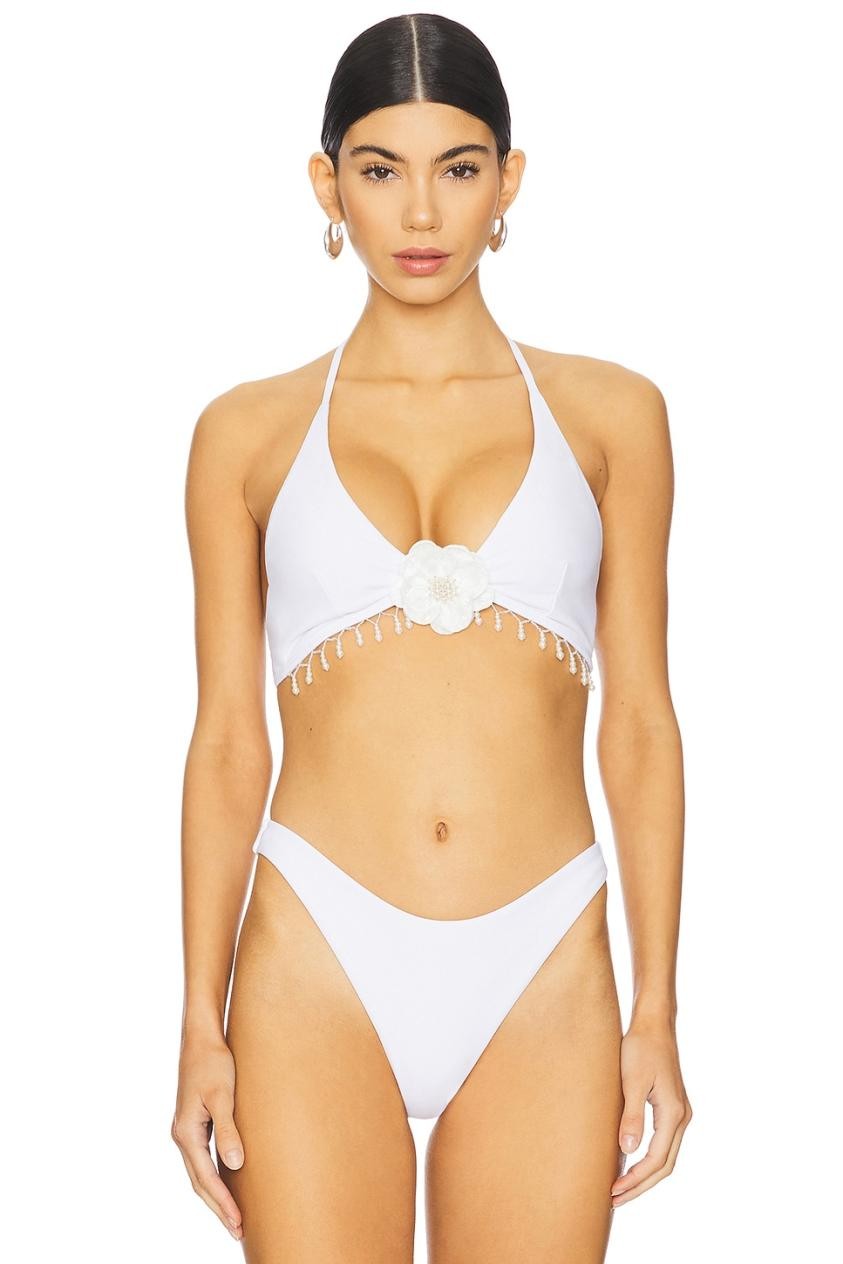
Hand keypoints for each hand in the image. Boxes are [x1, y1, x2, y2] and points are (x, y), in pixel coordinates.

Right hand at [171, 1030, 244, 1241]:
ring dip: (216, 1194)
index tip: (238, 1224)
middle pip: (199, 1182)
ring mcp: (188, 1129)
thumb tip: (234, 1166)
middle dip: (218, 1207)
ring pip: (200, 1172)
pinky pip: (204, 1158)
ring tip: (234, 1215)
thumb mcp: (223, 1096)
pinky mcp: (196, 1121)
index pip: (205, 1179)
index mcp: (186, 1133)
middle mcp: (183, 1135)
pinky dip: (215, 1175)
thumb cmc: (213, 1062)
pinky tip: (229, 1181)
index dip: (222, 1203)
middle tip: (239, 1231)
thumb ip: (228, 1130)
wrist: (202, 1036)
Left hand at [610, 1013, 691, 1206]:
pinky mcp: (671, 1107)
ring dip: (644, 1174)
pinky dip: (647, 1158)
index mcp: (674, 1113)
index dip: (636, 1180)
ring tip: (619, 1188)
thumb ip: (632, 1116)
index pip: (657, 1160)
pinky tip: (628, 1162)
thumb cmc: (640, 1047)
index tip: (613, 1191)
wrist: (653, 1024)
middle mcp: (681, 1117)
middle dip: (640, 1185)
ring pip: (665, 1155)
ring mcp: (678, 1113)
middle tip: (614, 1200)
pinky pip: (663, 1142)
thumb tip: (628, 1151)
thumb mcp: (632, 1080)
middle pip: (664, 1164)